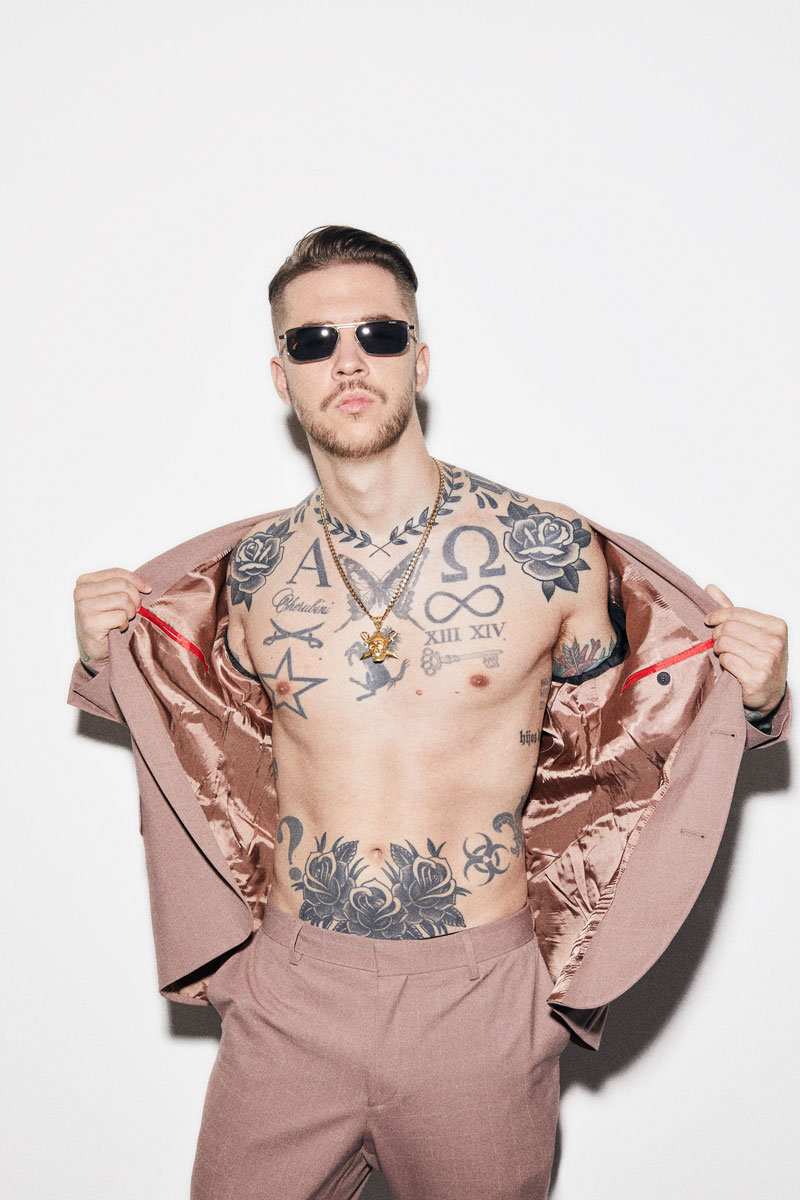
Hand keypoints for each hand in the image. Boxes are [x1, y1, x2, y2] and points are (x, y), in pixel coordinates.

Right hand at [74, 568, 151, 667]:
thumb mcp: (111, 599)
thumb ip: (122, 587)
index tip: (147, 589)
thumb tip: (146, 586)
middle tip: (134, 610)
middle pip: (122, 585)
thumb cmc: (105, 623)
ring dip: (130, 612)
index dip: (136, 580)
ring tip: (123, 620)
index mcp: (85, 582)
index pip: (117, 573)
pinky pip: (121, 616)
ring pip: (123, 599)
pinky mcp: (90, 623)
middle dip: (134, 598)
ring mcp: (83, 607)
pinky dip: (124, 624)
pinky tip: (117, 629)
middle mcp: (81, 592)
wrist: (95, 651)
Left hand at [704, 584, 787, 717]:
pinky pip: (726, 660)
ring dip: (718, 648)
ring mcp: (767, 661)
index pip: (737, 613)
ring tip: (723, 652)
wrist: (769, 692)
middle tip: (718, 641)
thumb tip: (710, 588)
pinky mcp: (756, 677)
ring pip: (725, 644)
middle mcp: (775, 642)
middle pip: (729, 628)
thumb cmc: (759, 658)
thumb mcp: (751, 630)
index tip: (709, 619)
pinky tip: (729, 665)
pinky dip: (723, 662)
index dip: (718, 615)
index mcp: (776, 626)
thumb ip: (731, 609)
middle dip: (717, 634)